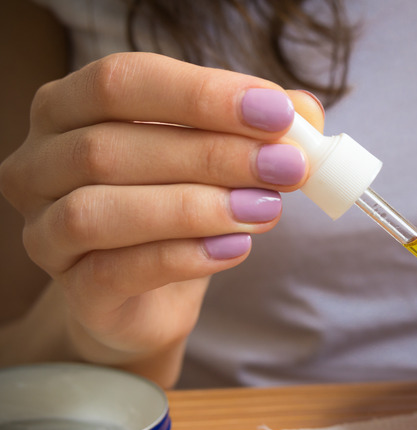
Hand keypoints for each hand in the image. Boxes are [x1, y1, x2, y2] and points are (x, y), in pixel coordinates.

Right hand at [0, 52, 322, 383]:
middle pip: (111, 146)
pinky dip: (183, 257)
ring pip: (101, 209)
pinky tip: (235, 247)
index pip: (123, 81)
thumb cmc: (175, 205)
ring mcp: (43, 229)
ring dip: (196, 207)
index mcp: (68, 106)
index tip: (278, 112)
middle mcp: (39, 162)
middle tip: (286, 167)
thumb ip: (255, 128)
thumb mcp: (216, 154)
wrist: (148, 291)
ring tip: (266, 210)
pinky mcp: (72, 289)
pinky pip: (116, 271)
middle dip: (213, 154)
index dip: (203, 94)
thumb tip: (305, 111)